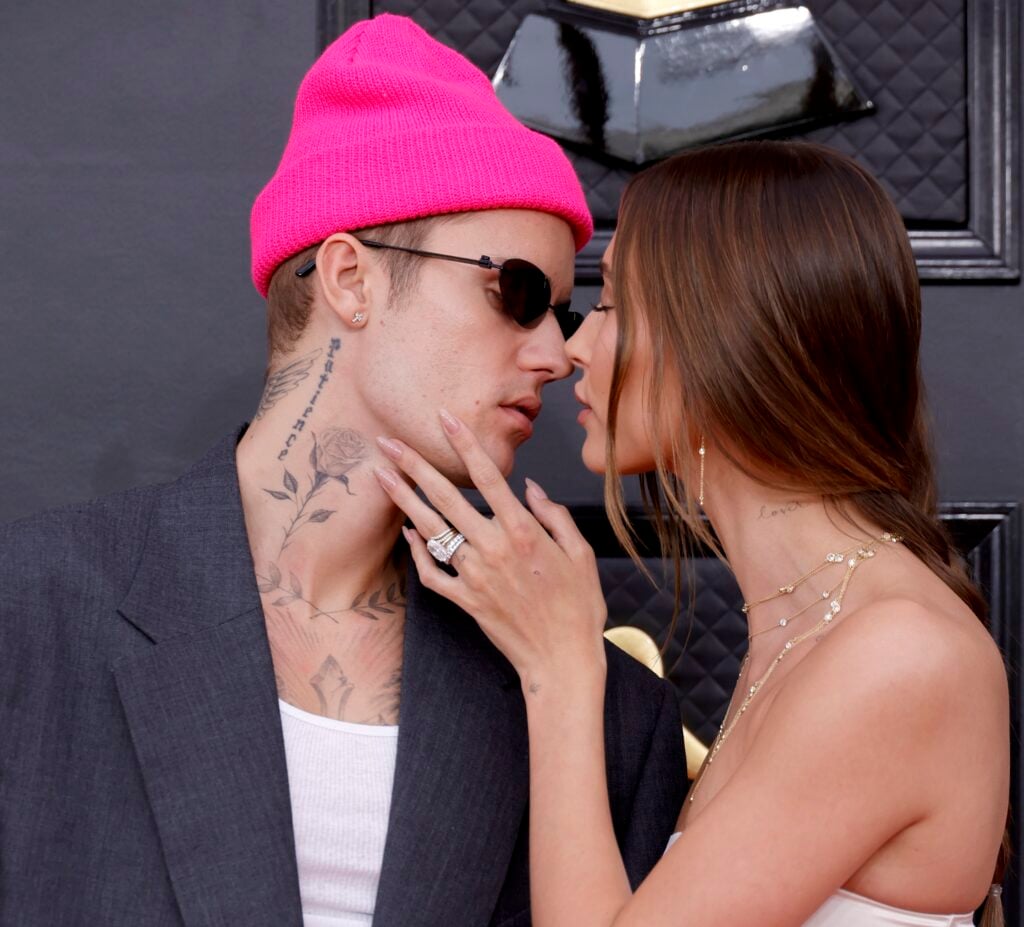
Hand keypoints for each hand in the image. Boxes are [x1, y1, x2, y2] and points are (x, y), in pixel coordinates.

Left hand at [374, 410, 607, 691]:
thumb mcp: (580, 554)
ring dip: (404, 500)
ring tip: (382, 476)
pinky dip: (418, 551)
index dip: (464, 444)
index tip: (444, 419)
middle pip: (446, 499)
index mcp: (524, 532)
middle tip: (388, 442)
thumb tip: (532, 488)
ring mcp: (474, 575)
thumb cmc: (579, 608)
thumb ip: (554, 516)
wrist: (561, 660)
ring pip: (431, 530)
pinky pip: (432, 573)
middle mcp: (493, 549)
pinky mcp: (464, 600)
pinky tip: (408, 531)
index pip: (488, 477)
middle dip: (415, 466)